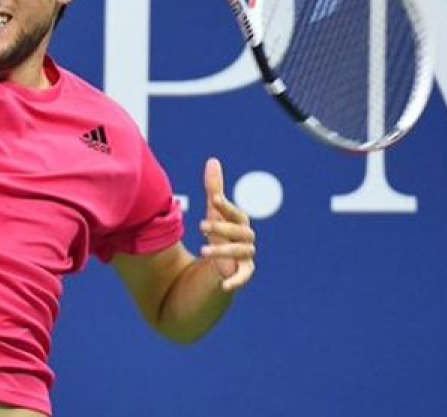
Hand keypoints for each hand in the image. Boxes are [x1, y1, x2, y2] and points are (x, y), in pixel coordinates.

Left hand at [199, 158, 255, 291]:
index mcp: (238, 223)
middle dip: (222, 228)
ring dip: (223, 251)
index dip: (226, 206)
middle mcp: (246, 239)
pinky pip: (244, 277)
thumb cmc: (218, 236)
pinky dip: (237, 281)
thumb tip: (213, 160)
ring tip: (203, 250)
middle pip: (240, 232)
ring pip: (241, 252)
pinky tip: (224, 285)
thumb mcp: (213, 213)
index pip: (236, 212)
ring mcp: (245, 257)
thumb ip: (214, 188)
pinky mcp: (242, 274)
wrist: (218, 266)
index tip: (214, 198)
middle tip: (201, 225)